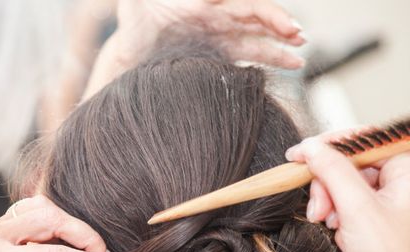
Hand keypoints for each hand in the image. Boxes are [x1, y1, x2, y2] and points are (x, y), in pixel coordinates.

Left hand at [116, 0, 305, 68]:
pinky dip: (271, 59)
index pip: (240, 0)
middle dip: (277, 23)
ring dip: (280, 43)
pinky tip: (291, 65)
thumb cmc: (133, 25)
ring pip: (258, 36)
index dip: (260, 8)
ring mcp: (222, 33)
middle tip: (297, 35)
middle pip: (255, 15)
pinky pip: (251, 54)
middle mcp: (218, 14)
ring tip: (300, 54)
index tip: (275, 19)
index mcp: (204, 1)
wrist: (132, 52)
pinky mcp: (222, 53)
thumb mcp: (133, 7)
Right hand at [286, 138, 409, 251]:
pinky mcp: (383, 213)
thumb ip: (331, 169)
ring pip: (347, 183)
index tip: (299, 154)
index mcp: (407, 168)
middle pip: (351, 163)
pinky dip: (338, 213)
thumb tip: (311, 147)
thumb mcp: (356, 206)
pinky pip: (350, 201)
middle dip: (327, 183)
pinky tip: (338, 228)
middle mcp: (403, 179)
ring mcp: (394, 197)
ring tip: (326, 221)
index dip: (328, 145)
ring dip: (329, 200)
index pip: (362, 140)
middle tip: (317, 207)